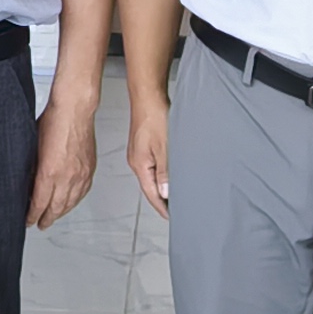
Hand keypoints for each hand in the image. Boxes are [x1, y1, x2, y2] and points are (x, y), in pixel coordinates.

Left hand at [29, 80, 100, 226]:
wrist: (75, 109)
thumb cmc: (53, 120)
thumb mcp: (33, 147)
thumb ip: (32, 168)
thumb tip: (28, 182)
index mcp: (49, 173)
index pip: (39, 203)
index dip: (33, 215)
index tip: (28, 221)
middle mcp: (67, 177)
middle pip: (56, 208)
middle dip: (46, 218)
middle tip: (40, 224)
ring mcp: (80, 174)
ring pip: (71, 202)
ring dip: (61, 212)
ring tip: (53, 217)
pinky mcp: (89, 169)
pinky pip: (83, 192)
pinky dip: (75, 201)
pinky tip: (71, 202)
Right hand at [121, 61, 171, 214]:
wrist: (147, 97)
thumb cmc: (154, 118)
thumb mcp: (164, 148)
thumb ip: (165, 172)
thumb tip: (165, 192)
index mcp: (140, 165)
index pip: (151, 193)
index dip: (161, 207)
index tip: (170, 216)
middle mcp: (137, 161)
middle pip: (149, 187)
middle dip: (161, 199)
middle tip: (175, 210)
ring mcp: (139, 154)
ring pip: (151, 176)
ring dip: (162, 186)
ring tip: (174, 195)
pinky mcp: (143, 146)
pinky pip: (152, 166)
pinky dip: (161, 174)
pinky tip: (169, 173)